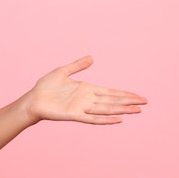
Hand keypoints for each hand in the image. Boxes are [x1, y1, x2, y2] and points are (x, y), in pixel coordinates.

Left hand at [25, 56, 146, 124]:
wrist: (33, 99)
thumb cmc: (46, 87)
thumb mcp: (63, 71)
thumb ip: (78, 65)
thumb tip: (91, 57)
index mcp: (87, 90)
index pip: (111, 92)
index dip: (125, 94)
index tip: (139, 96)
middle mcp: (87, 100)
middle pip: (113, 101)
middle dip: (129, 101)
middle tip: (146, 102)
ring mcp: (82, 108)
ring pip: (107, 109)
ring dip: (122, 110)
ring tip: (137, 110)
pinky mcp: (74, 115)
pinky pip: (93, 118)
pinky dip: (105, 119)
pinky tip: (118, 120)